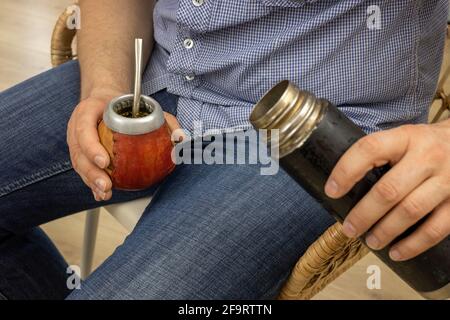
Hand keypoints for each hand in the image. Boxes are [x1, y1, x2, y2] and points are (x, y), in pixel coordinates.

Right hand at [67, 89, 180, 201]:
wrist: (103, 102)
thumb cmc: (121, 104)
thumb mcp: (141, 105)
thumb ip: (163, 120)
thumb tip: (180, 138)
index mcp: (87, 112)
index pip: (84, 129)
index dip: (91, 147)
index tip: (104, 161)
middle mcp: (77, 128)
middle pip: (79, 153)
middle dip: (92, 173)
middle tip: (107, 184)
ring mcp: (76, 143)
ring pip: (80, 165)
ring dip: (92, 182)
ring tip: (106, 192)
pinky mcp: (80, 154)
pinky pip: (84, 171)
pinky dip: (92, 184)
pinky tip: (102, 194)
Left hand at [324, 121, 449, 260]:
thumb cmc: (426, 145)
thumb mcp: (404, 138)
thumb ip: (381, 154)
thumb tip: (341, 184)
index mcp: (406, 137)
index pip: (369, 149)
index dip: (346, 170)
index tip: (331, 191)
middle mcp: (427, 156)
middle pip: (389, 190)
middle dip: (363, 214)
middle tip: (349, 229)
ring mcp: (447, 180)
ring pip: (410, 211)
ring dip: (385, 231)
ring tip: (370, 242)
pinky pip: (436, 229)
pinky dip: (414, 245)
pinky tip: (397, 252)